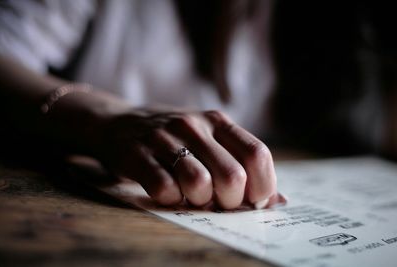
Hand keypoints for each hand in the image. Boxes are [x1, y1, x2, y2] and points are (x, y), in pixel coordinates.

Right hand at [95, 108, 278, 208]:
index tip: (253, 200)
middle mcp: (194, 126)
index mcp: (217, 121)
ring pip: (198, 184)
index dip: (262, 185)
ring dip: (198, 201)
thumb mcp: (207, 138)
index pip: (257, 154)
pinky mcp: (137, 154)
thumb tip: (277, 201)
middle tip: (217, 201)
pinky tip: (167, 192)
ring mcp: (164, 139)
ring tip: (190, 196)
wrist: (119, 123)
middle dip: (230, 201)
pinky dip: (170, 200)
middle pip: (232, 176)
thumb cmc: (174, 138)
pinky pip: (164, 190)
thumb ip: (240, 163)